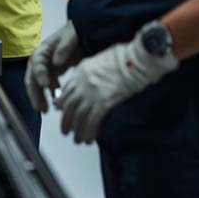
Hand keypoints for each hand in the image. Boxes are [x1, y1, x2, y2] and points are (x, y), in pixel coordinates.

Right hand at [25, 20, 82, 112]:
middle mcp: (41, 60)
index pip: (36, 64)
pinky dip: (51, 95)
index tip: (45, 85)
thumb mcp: (71, 35)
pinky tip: (57, 103)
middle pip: (33, 78)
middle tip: (40, 107)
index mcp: (43, 49)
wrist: (83, 34)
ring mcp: (47, 68)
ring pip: (39, 85)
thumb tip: (56, 61)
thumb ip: (64, 47)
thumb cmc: (75, 32)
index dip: (39, 75)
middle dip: (35, 93)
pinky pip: (49, 86)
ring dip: (40, 97)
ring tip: (45, 110)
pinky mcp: (54, 73)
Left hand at [56, 30, 178, 144]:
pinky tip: (90, 139)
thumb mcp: (100, 59)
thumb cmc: (124, 56)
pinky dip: (89, 132)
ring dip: (77, 131)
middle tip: (66, 131)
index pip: (66, 91)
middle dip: (66, 121)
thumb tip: (90, 82)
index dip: (63, 104)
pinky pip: (92, 122)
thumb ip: (91, 71)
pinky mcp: (104, 103)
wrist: (136, 59)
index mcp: (81, 72)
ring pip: (78, 117)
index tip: (62, 112)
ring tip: (78, 140)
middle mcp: (82, 84)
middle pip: (68, 107)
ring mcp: (92, 94)